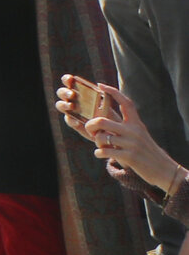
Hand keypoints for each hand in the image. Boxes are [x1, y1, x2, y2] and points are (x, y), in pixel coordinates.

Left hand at [61, 78, 188, 193]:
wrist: (164, 169)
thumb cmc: (146, 151)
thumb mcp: (139, 135)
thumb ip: (124, 127)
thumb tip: (102, 120)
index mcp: (136, 123)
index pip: (125, 103)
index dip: (112, 92)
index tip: (100, 85)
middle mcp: (134, 131)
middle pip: (101, 121)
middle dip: (90, 125)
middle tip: (90, 130)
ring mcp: (131, 144)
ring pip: (100, 137)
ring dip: (96, 142)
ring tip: (101, 146)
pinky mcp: (129, 157)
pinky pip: (104, 151)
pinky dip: (98, 153)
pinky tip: (101, 154)